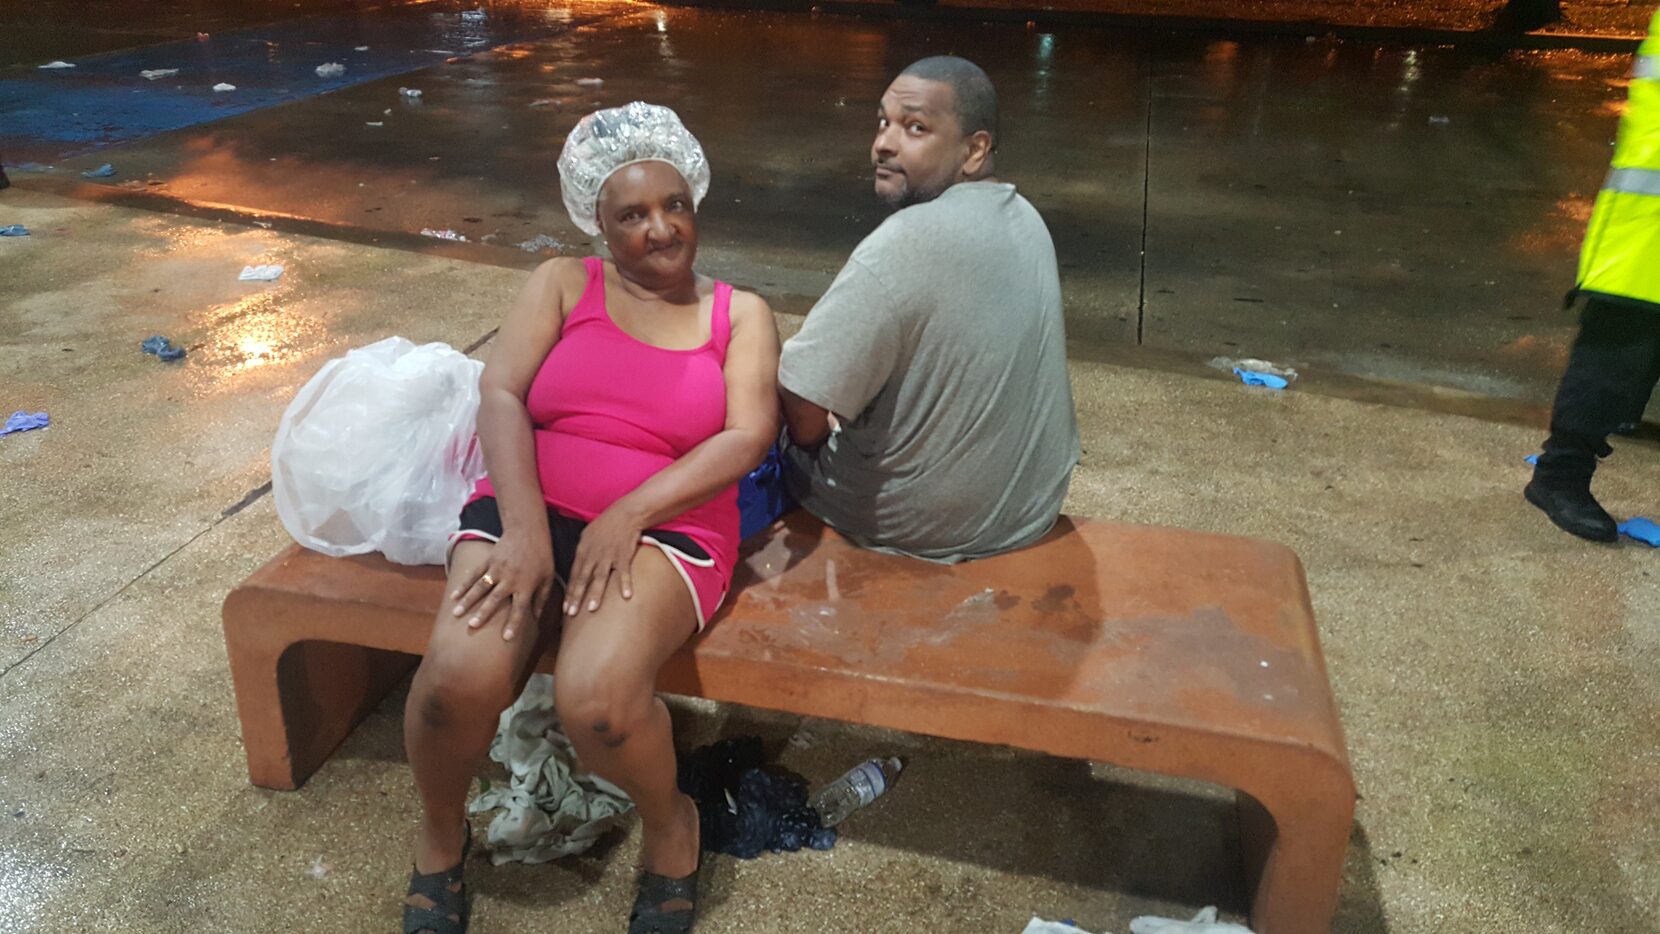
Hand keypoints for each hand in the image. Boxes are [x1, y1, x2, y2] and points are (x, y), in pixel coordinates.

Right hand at [451, 526, 553, 640]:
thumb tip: (537, 619)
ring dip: (467, 601)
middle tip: (472, 626)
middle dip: (483, 613)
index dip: (513, 624)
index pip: (519, 608)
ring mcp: (497, 569)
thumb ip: (541, 599)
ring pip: (480, 588)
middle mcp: (510, 579)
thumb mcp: (547, 578)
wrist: (528, 531)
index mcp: (526, 585)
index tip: (506, 638)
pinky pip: (473, 575)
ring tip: (456, 614)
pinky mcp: (488, 561)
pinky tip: (453, 596)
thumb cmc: (541, 557)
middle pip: (495, 599)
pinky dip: (463, 585)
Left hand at [564, 502, 644, 615]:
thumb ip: (581, 554)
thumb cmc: (606, 525)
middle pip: (583, 579)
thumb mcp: (587, 536)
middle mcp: (593, 555)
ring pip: (600, 577)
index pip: (574, 575)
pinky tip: (626, 596)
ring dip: (595, 593)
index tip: (566, 608)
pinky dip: (625, 583)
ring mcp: (609, 556)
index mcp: (583, 552)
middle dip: (576, 597)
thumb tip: (576, 569)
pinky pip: (624, 572)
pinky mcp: (624, 555)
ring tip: (591, 609)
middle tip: (571, 613)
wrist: (625, 514)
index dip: (570, 592)